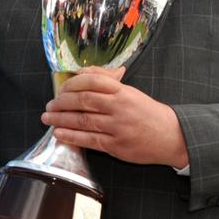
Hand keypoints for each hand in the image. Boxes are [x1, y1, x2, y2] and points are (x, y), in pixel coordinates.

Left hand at [41, 67, 188, 167]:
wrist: (171, 136)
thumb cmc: (147, 112)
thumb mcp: (130, 91)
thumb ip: (108, 81)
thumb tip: (83, 72)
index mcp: (122, 91)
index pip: (92, 81)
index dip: (72, 83)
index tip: (61, 88)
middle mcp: (119, 107)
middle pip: (83, 101)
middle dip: (62, 102)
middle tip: (49, 105)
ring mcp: (117, 127)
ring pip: (83, 121)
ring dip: (61, 119)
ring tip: (47, 118)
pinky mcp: (116, 146)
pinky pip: (89, 140)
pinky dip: (71, 137)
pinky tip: (59, 133)